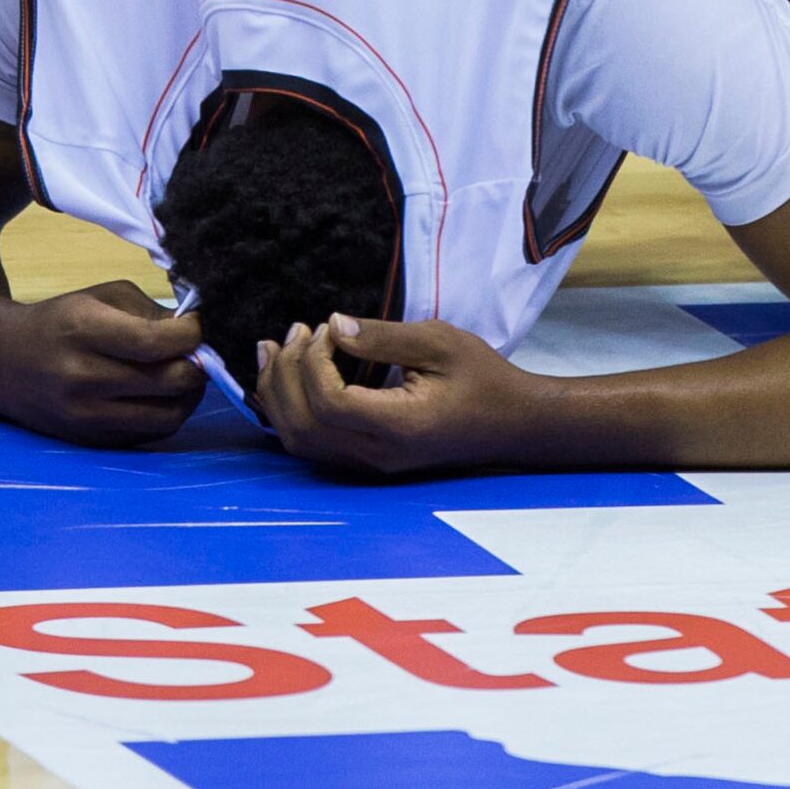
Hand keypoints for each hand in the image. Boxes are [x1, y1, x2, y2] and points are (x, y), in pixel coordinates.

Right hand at [0, 279, 204, 445]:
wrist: (1, 361)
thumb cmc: (61, 322)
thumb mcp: (102, 298)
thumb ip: (153, 312)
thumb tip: (198, 335)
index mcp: (84, 332)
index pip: (157, 343)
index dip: (193, 335)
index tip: (198, 326)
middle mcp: (82, 378)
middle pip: (170, 382)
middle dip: (198, 365)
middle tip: (198, 353)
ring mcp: (85, 415)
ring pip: (168, 416)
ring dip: (190, 395)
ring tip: (185, 375)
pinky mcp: (90, 440)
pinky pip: (150, 433)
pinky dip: (167, 414)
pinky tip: (163, 395)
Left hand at [250, 314, 532, 478]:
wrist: (512, 422)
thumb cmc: (483, 378)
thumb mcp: (440, 342)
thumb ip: (384, 336)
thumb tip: (332, 325)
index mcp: (401, 425)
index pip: (330, 403)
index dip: (313, 363)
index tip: (326, 328)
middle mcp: (378, 454)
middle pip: (303, 426)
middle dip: (286, 374)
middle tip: (296, 331)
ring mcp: (370, 464)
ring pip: (300, 441)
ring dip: (279, 394)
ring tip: (277, 350)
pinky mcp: (366, 461)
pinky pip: (312, 444)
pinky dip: (291, 410)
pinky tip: (290, 379)